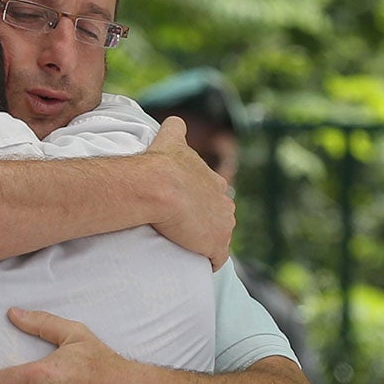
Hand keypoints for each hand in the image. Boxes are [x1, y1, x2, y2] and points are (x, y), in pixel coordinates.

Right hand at [144, 118, 234, 269]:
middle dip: (206, 225)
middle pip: (220, 218)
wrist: (158, 186)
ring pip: (219, 239)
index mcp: (215, 182)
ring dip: (206, 244)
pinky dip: (208, 262)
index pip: (214, 196)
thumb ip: (175, 130)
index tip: (185, 210)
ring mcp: (223, 225)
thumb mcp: (170, 138)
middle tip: (183, 231)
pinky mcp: (216, 245)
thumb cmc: (160, 164)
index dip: (200, 204)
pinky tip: (195, 262)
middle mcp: (225, 202)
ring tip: (186, 248)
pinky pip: (217, 260)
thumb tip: (174, 121)